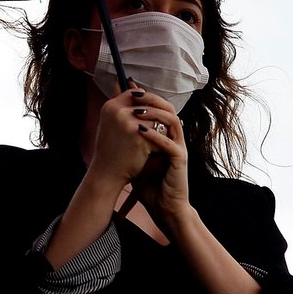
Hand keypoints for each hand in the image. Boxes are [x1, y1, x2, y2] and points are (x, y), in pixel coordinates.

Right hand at [88, 82, 171, 189]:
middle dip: (154, 118)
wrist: (107, 173)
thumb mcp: (110, 124)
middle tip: (156, 129)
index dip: (145, 102)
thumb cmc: (110, 150)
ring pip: (156, 119)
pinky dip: (159, 142)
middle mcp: (118, 111)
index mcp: (110, 106)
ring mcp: (129, 122)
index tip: (150, 113)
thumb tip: (136, 87)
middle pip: (149, 106)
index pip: (135, 94)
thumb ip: (122, 107)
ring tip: (154, 142)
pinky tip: (153, 152)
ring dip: (159, 130)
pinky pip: (159, 133)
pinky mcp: (140, 136)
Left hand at [127, 89, 190, 229]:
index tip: (128, 87)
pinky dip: (154, 135)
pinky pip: (169, 142)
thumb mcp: (135, 157)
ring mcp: (179, 147)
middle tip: (133, 93)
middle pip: (168, 108)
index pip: (159, 108)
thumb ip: (129, 141)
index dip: (146, 96)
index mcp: (166, 135)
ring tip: (136, 110)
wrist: (165, 206)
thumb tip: (113, 125)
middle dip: (150, 98)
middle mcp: (175, 138)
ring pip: (173, 120)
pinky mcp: (180, 160)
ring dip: (154, 112)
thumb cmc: (150, 184)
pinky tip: (139, 130)